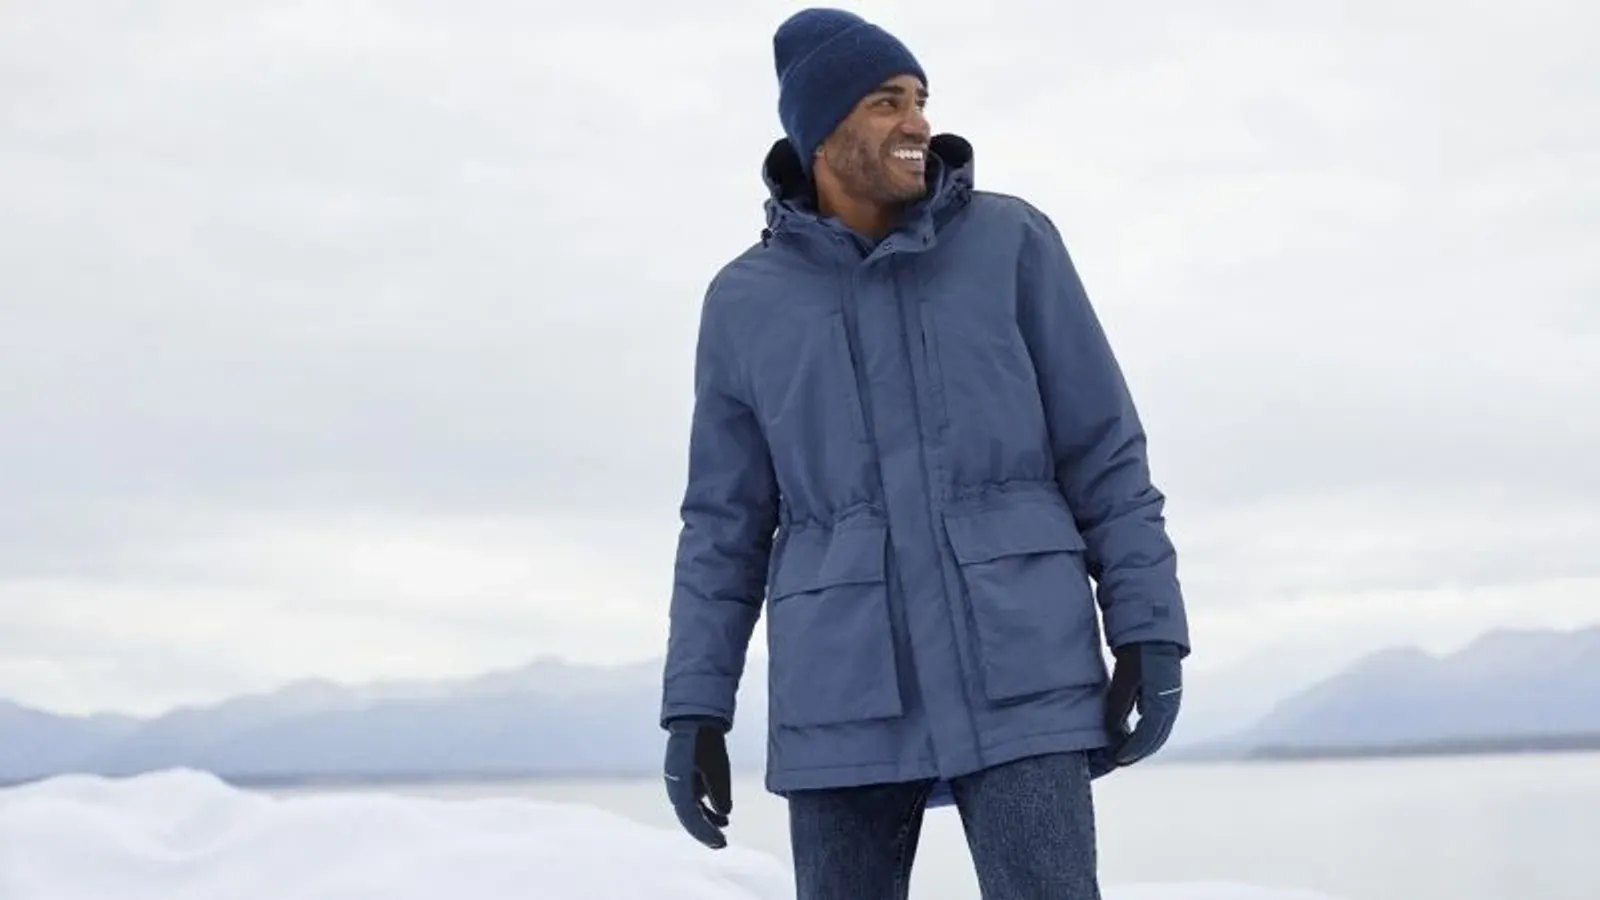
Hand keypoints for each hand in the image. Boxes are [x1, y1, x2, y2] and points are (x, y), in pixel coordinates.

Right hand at [663, 716, 731, 848]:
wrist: (697, 720)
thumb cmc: (705, 740)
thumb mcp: (717, 764)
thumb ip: (719, 790)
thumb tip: (723, 813)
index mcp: (678, 783)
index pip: (689, 815)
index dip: (704, 831)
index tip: (720, 841)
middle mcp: (676, 786)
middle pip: (688, 817)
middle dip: (704, 832)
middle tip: (722, 844)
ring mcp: (681, 783)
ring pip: (692, 811)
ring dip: (706, 823)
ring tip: (722, 834)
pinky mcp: (688, 779)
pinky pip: (696, 801)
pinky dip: (708, 811)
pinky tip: (722, 818)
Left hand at [1088, 641, 1183, 777]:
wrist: (1154, 632)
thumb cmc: (1137, 654)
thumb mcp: (1124, 679)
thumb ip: (1118, 706)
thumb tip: (1113, 732)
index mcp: (1161, 702)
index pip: (1147, 735)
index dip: (1132, 749)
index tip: (1117, 759)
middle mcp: (1171, 705)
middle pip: (1156, 738)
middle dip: (1138, 751)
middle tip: (1119, 760)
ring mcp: (1172, 701)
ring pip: (1159, 731)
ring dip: (1144, 744)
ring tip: (1125, 751)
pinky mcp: (1168, 696)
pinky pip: (1159, 721)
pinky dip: (1148, 732)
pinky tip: (1134, 734)